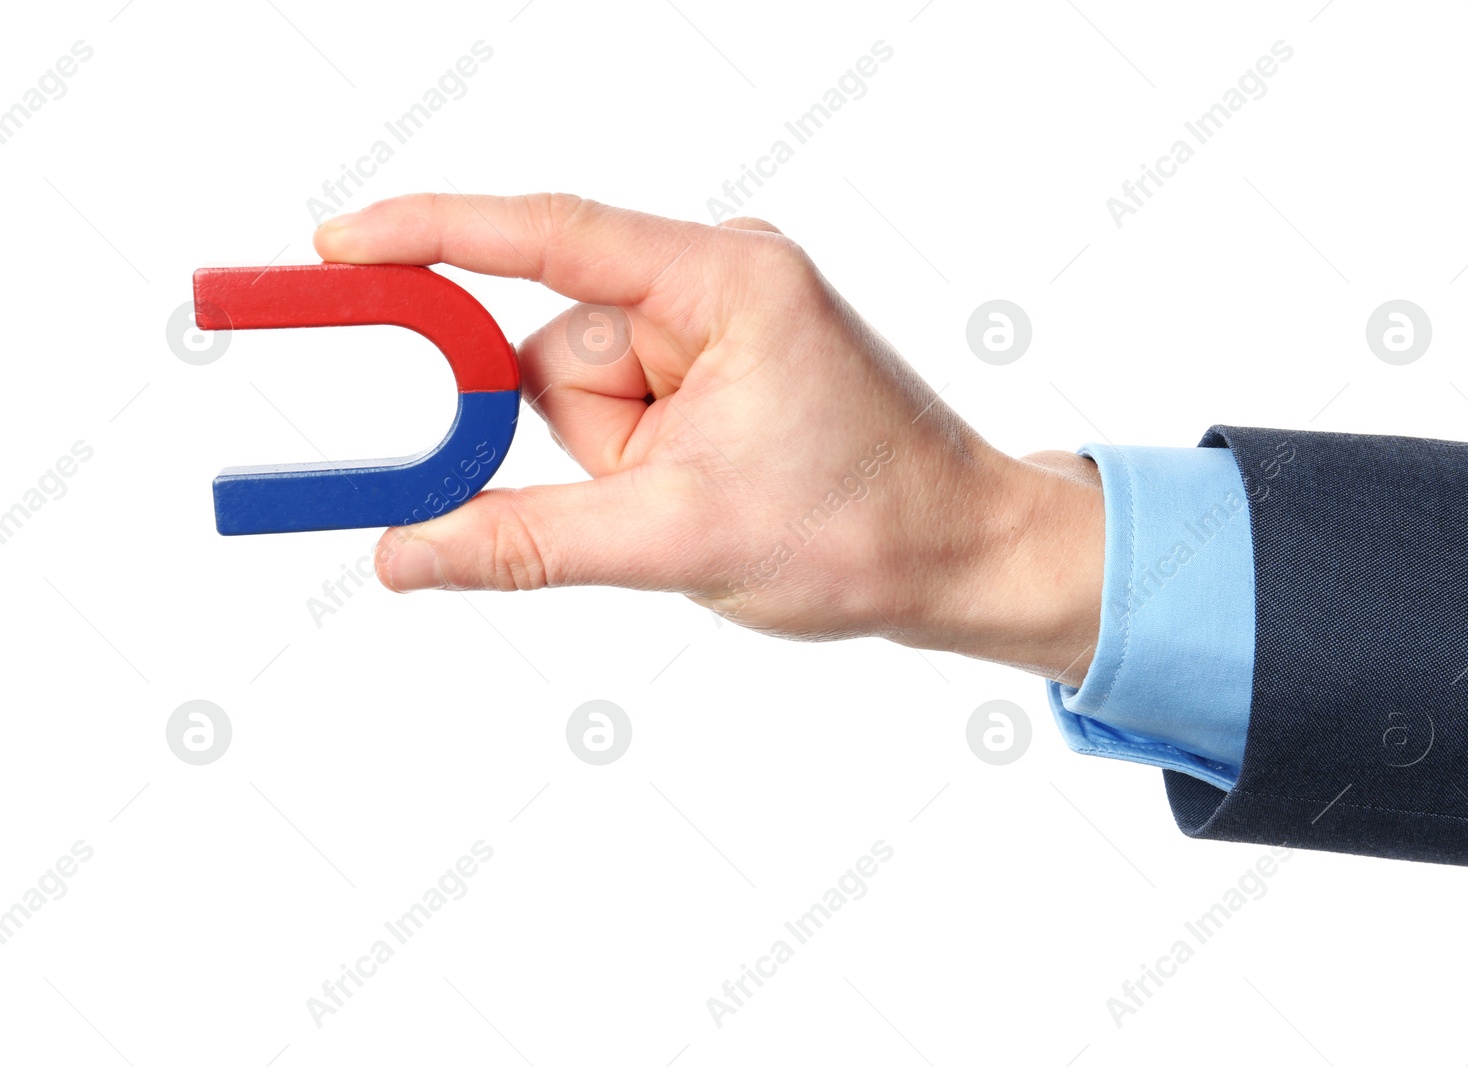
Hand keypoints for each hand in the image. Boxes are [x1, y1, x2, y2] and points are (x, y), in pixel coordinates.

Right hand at [314, 194, 1103, 682]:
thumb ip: (523, 541)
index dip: (430, 237)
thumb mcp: (676, 540)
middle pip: (558, 349)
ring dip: (619, 471)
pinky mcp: (720, 367)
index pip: (545, 237)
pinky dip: (637, 469)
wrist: (964, 558)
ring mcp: (720, 325)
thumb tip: (403, 550)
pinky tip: (712, 498)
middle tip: (649, 502)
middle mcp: (717, 283)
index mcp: (722, 282)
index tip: (336, 250)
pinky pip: (624, 412)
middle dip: (585, 445)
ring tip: (711, 505)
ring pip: (586, 395)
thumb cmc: (864, 530)